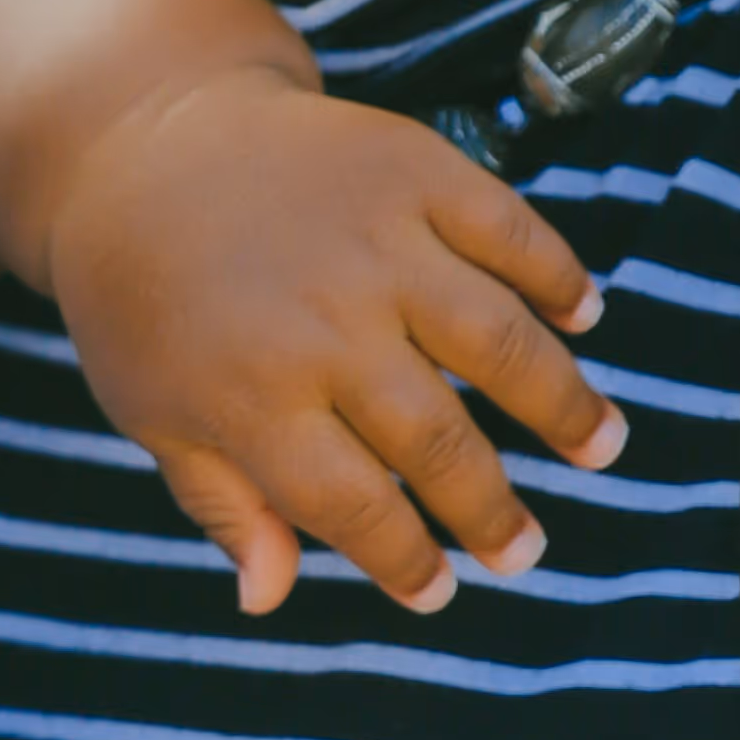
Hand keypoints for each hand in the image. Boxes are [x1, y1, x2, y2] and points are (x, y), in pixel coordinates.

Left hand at [41, 62, 622, 615]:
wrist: (138, 140)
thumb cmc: (143, 299)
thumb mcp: (151, 412)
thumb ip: (220, 503)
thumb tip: (268, 599)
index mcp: (249, 396)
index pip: (351, 507)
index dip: (403, 560)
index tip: (440, 590)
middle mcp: (322, 324)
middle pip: (435, 438)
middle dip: (488, 509)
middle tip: (524, 552)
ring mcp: (374, 241)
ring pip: (496, 339)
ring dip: (560, 401)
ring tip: (601, 446)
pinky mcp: (411, 168)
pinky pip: (507, 229)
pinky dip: (555, 274)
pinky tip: (584, 319)